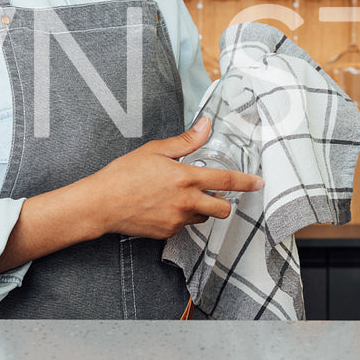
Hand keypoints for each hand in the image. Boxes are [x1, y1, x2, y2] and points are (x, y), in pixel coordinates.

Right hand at [89, 117, 263, 238]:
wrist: (101, 203)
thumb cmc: (124, 174)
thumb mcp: (155, 151)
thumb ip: (186, 141)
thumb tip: (206, 126)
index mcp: (186, 178)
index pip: (226, 181)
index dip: (246, 182)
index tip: (258, 183)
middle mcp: (186, 202)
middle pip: (223, 209)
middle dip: (225, 203)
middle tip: (216, 195)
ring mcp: (177, 220)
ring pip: (203, 217)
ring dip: (201, 209)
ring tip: (181, 198)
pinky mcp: (168, 233)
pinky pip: (184, 226)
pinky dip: (180, 217)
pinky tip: (163, 207)